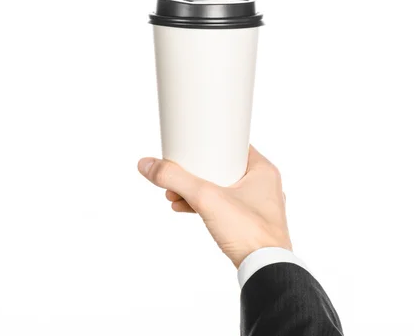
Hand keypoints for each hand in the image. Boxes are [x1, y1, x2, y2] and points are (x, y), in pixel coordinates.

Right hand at [137, 146, 291, 267]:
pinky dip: (205, 206)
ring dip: (197, 190)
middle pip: (223, 167)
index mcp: (262, 170)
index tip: (189, 146)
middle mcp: (264, 185)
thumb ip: (176, 179)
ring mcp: (258, 206)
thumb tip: (148, 164)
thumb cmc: (248, 231)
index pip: (233, 145)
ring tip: (174, 194)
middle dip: (196, 172)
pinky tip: (185, 208)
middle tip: (176, 174)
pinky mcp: (250, 223)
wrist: (265, 269)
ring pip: (222, 188)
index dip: (209, 144)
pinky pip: (224, 207)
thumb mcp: (206, 198)